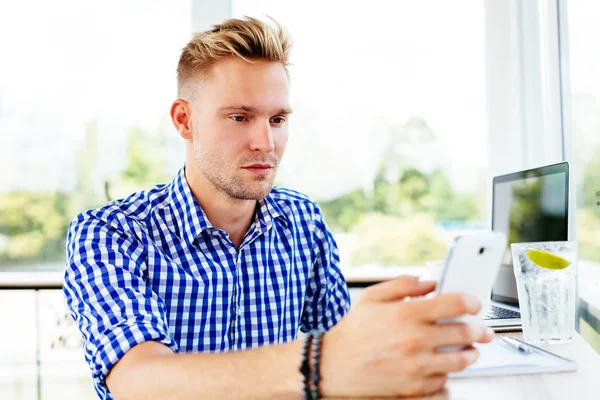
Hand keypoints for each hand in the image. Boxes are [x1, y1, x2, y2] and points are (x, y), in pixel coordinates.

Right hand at [320, 276, 494, 397]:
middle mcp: (414, 340)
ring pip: (460, 360)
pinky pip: (444, 382)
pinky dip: (448, 374)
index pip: (453, 304)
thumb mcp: (372, 297)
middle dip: (478, 330)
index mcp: (406, 314)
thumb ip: (403, 284)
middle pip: (464, 333)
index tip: (475, 304)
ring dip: (470, 353)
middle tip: (482, 330)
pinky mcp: (414, 388)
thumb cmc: (352, 332)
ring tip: (469, 350)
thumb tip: (429, 282)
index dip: (470, 302)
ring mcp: (417, 366)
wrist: (332, 366)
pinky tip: (443, 367)